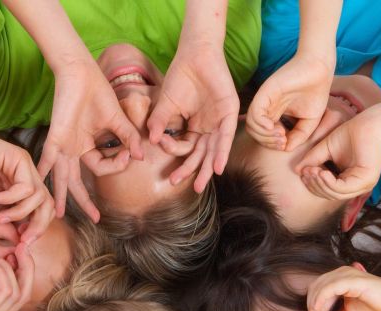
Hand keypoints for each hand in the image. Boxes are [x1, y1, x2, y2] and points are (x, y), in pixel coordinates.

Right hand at [0, 125, 52, 244]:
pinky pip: (27, 187)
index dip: (36, 229)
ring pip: (41, 197)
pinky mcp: (20, 158)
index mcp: (19, 188)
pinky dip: (10, 198)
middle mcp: (26, 176)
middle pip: (48, 205)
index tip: (21, 244)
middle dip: (38, 226)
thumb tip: (18, 241)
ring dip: (20, 213)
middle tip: (24, 240)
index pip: (41, 211)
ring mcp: (24, 166)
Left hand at [40, 59, 143, 220]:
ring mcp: (63, 145)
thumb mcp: (117, 120)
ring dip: (60, 196)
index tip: (130, 154)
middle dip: (85, 201)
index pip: (102, 167)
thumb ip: (128, 138)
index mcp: (88, 145)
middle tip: (95, 218)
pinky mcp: (56, 137)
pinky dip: (41, 171)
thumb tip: (142, 156)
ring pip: (61, 177)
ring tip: (56, 214)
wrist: (81, 73)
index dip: (118, 164)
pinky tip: (35, 184)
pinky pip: (46, 158)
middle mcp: (74, 149)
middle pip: (77, 182)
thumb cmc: (98, 92)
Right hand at [148, 40, 238, 191]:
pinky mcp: (228, 114)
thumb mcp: (165, 105)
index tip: (166, 155)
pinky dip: (221, 152)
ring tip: (199, 184)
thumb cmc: (180, 77)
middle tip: (184, 186)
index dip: (177, 155)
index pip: (186, 148)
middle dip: (193, 171)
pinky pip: (226, 137)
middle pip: (201, 154)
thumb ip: (159, 122)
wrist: (194, 55)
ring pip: (214, 150)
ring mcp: (219, 121)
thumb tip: (151, 140)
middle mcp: (208, 128)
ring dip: (207, 168)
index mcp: (194, 127)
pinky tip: (217, 167)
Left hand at [246, 54, 334, 151]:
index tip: (285, 143)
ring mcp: (264, 101)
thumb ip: (299, 136)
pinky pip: (254, 114)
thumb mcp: (310, 121)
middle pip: (255, 133)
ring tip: (281, 134)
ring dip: (265, 136)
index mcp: (274, 114)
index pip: (263, 135)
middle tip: (283, 141)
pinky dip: (261, 125)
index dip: (272, 145)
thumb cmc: (316, 92)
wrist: (319, 69)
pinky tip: (274, 127)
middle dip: (268, 143)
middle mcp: (267, 108)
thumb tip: (286, 149)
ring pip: (252, 126)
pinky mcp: (265, 93)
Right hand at [297, 106, 380, 199]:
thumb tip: (297, 171)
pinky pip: (343, 188)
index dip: (313, 184)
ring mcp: (363, 185)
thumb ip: (313, 160)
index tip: (303, 171)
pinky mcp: (367, 180)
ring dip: (320, 184)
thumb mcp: (325, 149)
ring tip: (312, 171)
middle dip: (314, 185)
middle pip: (329, 195)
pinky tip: (321, 172)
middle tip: (306, 172)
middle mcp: (357, 186)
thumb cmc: (351, 133)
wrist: (370, 122)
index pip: (327, 190)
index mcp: (349, 181)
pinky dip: (329, 182)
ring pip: (335, 194)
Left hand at [307, 264, 380, 310]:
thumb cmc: (376, 309)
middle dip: (310, 307)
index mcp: (339, 280)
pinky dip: (320, 301)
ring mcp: (346, 274)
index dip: (311, 307)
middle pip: (314, 288)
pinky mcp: (352, 279)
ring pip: (319, 287)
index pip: (316, 290)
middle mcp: (340, 274)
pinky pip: (329, 288)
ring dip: (314, 306)